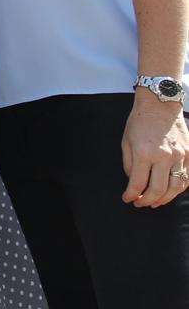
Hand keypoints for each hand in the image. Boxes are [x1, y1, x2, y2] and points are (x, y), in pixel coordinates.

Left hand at [121, 92, 188, 207]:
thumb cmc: (139, 122)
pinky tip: (169, 190)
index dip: (131, 195)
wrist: (160, 105)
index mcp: (144, 153)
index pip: (138, 183)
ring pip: (176, 187)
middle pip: (158, 190)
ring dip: (165, 199)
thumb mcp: (126, 142)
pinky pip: (186, 178)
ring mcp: (180, 156)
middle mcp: (164, 156)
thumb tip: (134, 182)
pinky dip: (178, 188)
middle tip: (140, 203)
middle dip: (147, 201)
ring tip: (155, 202)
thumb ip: (129, 164)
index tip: (127, 198)